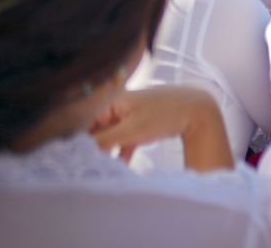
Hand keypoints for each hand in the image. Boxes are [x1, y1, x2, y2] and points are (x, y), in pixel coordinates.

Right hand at [89, 85, 231, 171]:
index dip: (77, 139)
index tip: (72, 157)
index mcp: (112, 101)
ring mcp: (130, 115)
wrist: (198, 110)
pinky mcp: (141, 125)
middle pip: (97, 129)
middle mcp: (119, 106)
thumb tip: (78, 149)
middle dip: (91, 147)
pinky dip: (121, 151)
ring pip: (111, 136)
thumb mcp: (130, 130)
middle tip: (85, 166)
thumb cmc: (163, 115)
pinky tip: (119, 166)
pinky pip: (125, 140)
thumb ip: (103, 141)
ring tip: (99, 169)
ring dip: (106, 151)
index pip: (85, 121)